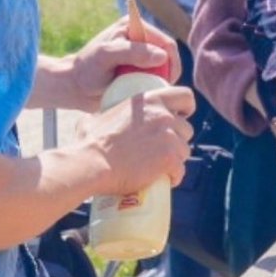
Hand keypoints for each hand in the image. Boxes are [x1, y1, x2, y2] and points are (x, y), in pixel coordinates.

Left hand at [69, 14, 182, 110]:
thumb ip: (133, 52)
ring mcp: (141, 55)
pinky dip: (155, 85)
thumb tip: (162, 56)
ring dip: (161, 80)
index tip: (164, 80)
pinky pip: (158, 77)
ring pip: (166, 69)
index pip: (166, 43)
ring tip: (148, 91)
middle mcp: (140, 38)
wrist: (74, 88)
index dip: (170, 61)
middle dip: (166, 73)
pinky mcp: (141, 69)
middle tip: (156, 88)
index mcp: (134, 27)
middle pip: (169, 56)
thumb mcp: (106, 56)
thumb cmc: (86, 70)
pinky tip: (145, 92)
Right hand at [79, 84, 194, 192]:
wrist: (91, 164)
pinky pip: (180, 170)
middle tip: (162, 150)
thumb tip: (97, 118)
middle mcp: (163, 116)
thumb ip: (105, 114)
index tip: (182, 117)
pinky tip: (164, 180)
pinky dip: (174, 176)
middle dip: (178, 140)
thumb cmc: (89, 144)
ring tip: (159, 167)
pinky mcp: (169, 159)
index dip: (186, 108)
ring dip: (176, 159)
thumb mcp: (97, 118)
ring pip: (184, 150)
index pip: (185, 96)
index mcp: (149, 100)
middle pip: (186, 129)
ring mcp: (169, 137)